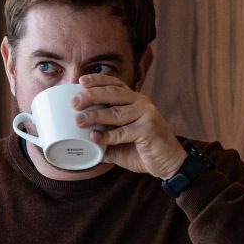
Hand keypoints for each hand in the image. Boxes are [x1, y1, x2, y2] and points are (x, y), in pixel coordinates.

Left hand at [70, 74, 186, 177]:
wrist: (169, 163)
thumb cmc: (143, 150)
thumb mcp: (120, 142)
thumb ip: (102, 138)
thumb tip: (77, 141)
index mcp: (134, 100)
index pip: (115, 84)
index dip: (98, 81)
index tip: (80, 81)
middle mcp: (141, 103)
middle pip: (113, 94)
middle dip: (91, 95)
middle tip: (74, 102)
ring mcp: (146, 115)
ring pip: (116, 113)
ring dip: (95, 116)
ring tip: (78, 120)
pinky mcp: (149, 130)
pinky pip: (123, 132)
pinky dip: (107, 135)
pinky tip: (94, 137)